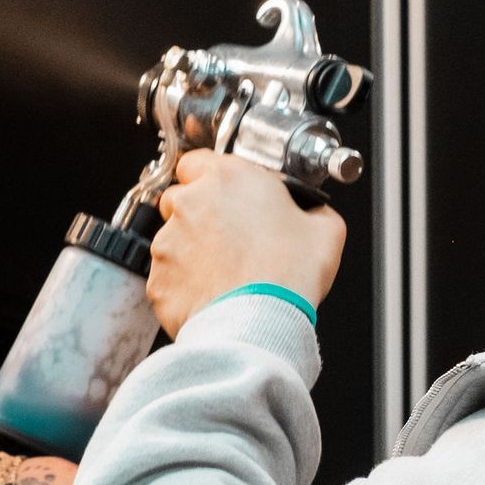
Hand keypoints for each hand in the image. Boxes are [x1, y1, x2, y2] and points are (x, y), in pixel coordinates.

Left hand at [147, 153, 346, 339]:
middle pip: (180, 198)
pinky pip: (167, 277)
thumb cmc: (289, 275)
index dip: (209, 178)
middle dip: (198, 214)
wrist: (260, 324)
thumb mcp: (326, 229)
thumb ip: (313, 209)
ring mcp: (167, 242)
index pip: (198, 160)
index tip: (223, 194)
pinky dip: (184, 284)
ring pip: (171, 239)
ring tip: (225, 272)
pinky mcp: (158, 280)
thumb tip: (313, 213)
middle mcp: (190, 203)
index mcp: (229, 178)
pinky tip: (213, 293)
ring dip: (191, 251)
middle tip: (229, 238)